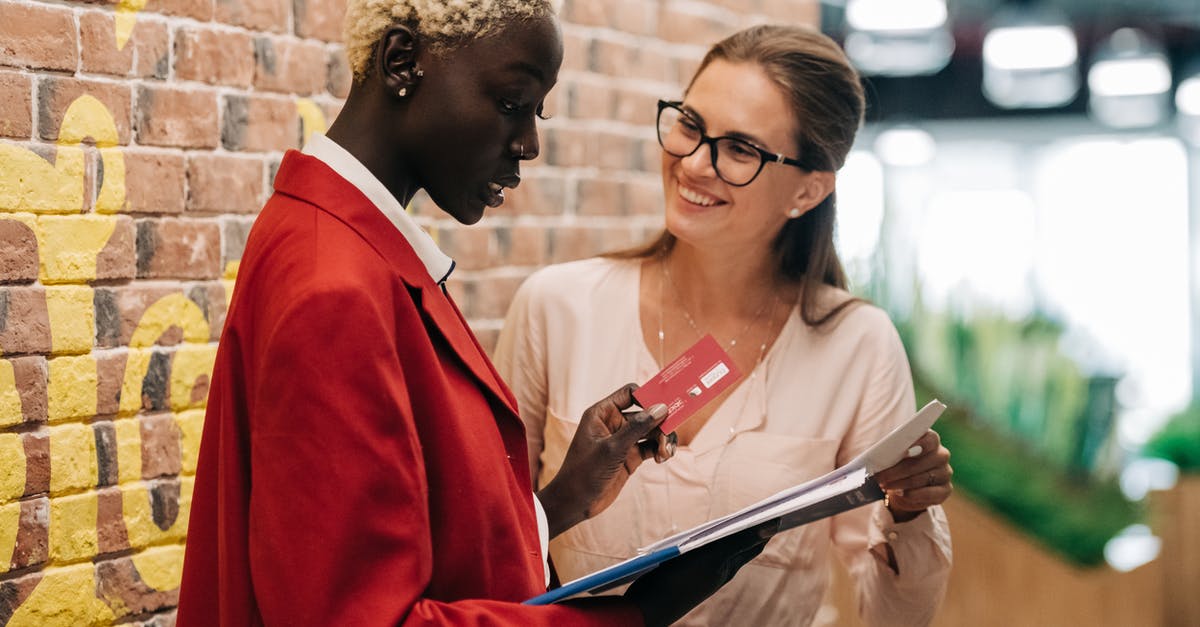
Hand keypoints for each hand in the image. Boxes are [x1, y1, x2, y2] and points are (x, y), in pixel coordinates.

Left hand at [537, 384, 673, 537]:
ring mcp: (623, 440)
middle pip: (646, 413)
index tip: (665, 408)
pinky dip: (659, 450)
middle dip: (660, 423)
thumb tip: (661, 408)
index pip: (630, 393)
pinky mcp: (630, 456)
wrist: (575, 502)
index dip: (648, 397)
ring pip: (651, 431)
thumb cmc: (584, 472)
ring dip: (662, 439)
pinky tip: (661, 458)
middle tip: (669, 435)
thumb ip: (637, 428)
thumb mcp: (612, 448)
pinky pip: (650, 446)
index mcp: (602, 413)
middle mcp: (614, 423)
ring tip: (664, 453)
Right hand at [624, 520, 777, 626]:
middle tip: (764, 507)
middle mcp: (718, 570)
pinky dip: (710, 538)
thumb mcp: (712, 557)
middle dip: (752, 526)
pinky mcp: (686, 571)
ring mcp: (702, 571)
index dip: (767, 526)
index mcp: (728, 567)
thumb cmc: (680, 582)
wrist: (648, 608)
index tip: (779, 508)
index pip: (755, 544)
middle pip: (741, 544)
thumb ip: (740, 541)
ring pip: (722, 547)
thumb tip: (772, 527)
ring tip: (740, 515)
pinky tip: (705, 531)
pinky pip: (704, 550)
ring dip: (731, 531)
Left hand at [873, 429, 952, 522]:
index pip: (930, 438)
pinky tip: (901, 494)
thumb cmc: (893, 464)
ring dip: (902, 483)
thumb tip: (874, 454)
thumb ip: (886, 450)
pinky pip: (931, 494)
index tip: (906, 450)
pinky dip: (914, 495)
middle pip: (922, 461)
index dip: (920, 443)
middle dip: (899, 470)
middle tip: (881, 476)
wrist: (900, 487)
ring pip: (923, 478)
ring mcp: (945, 473)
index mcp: (930, 440)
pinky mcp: (944, 490)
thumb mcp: (887, 454)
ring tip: (885, 486)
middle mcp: (941, 455)